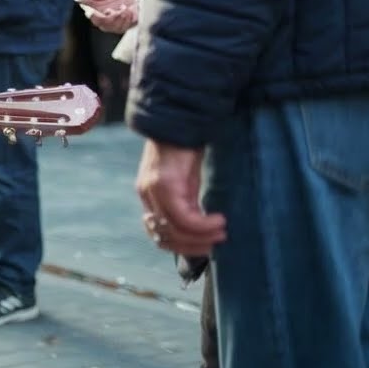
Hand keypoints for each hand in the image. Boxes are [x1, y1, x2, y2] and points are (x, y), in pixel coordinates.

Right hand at [76, 0, 138, 33]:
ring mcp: (116, 21)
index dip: (95, 17)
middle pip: (106, 26)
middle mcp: (104, 19)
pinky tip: (133, 7)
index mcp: (94, 11)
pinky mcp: (127, 21)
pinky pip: (128, 26)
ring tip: (126, 7)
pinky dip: (131, 18)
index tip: (98, 12)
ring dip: (122, 19)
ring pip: (117, 28)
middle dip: (113, 19)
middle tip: (119, 9)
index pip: (94, 18)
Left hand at [134, 139, 224, 256]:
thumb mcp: (185, 182)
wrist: (180, 121)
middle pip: (164, 237)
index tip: (203, 245)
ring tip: (221, 233)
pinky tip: (219, 221)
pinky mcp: (167, 185)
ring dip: (201, 237)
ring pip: (175, 230)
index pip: (157, 234)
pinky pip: (184, 217)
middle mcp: (147, 195)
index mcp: (148, 196)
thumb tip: (198, 228)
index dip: (180, 246)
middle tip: (216, 243)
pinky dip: (203, 225)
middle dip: (192, 247)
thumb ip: (185, 203)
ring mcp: (154, 191)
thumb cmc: (185, 150)